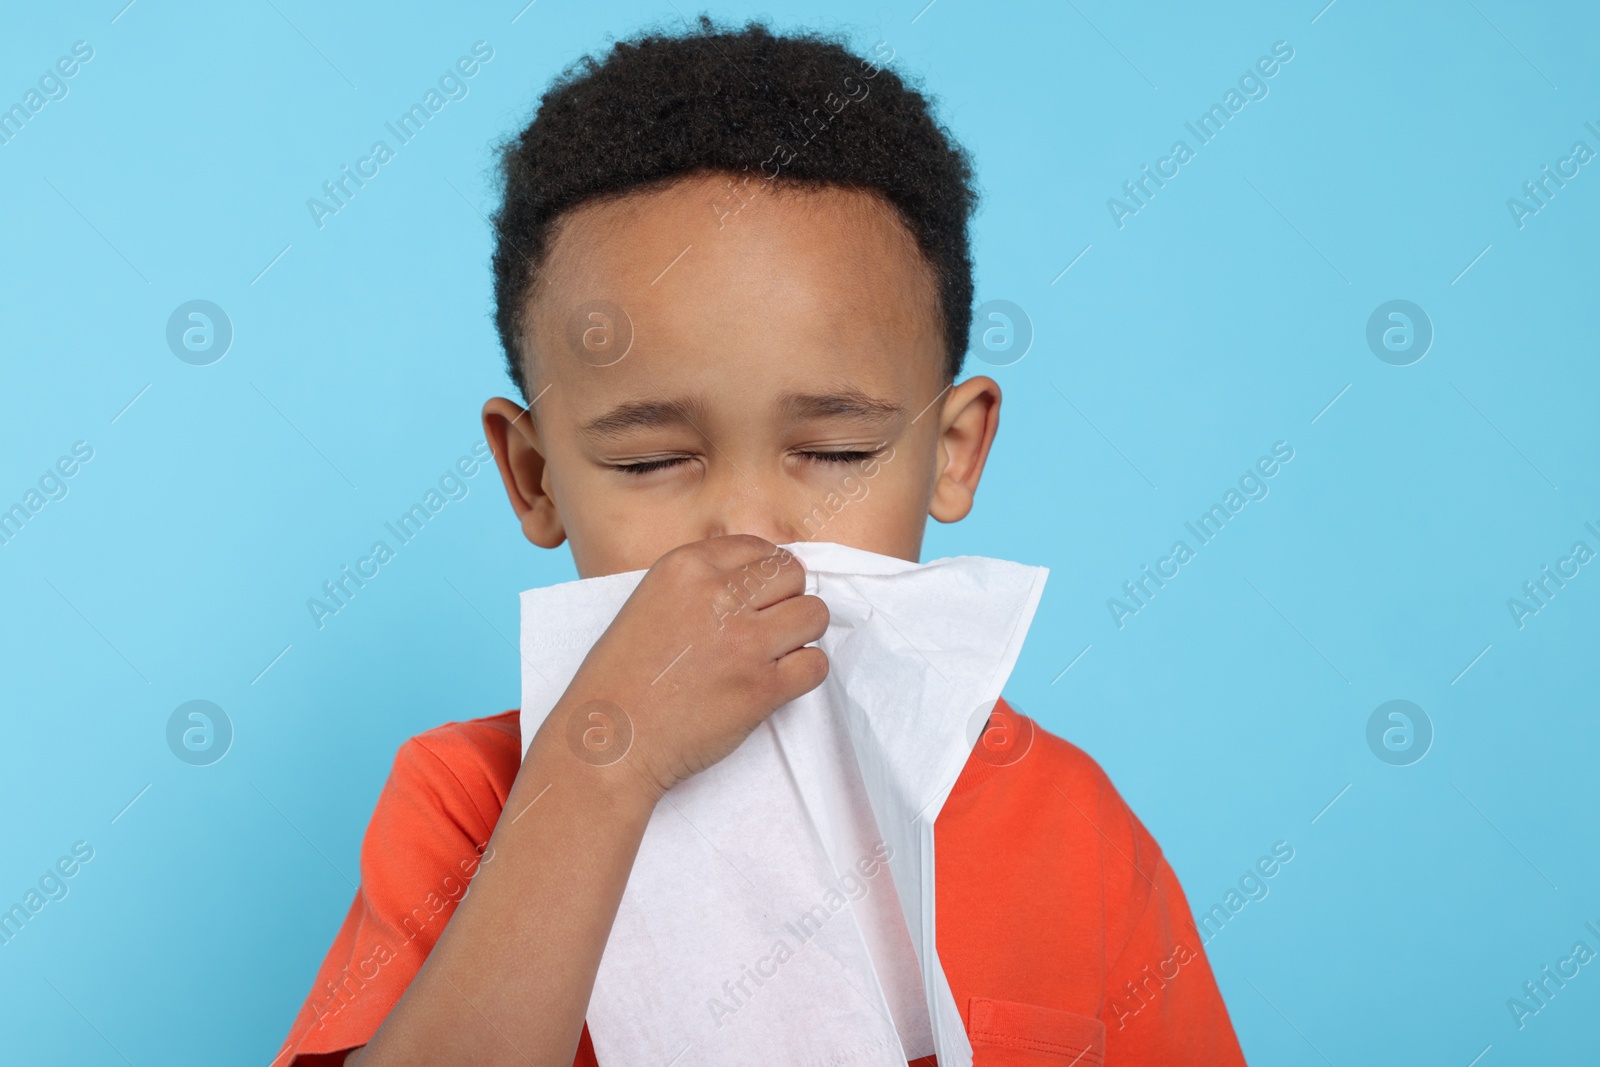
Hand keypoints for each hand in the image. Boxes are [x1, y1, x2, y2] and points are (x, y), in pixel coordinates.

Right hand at [550, 535, 828, 803]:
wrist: (610, 741)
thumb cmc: (623, 678)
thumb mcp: (651, 602)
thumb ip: (702, 584)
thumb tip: (759, 578)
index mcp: (686, 567)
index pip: (760, 549)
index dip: (767, 574)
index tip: (760, 598)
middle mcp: (718, 596)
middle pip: (793, 574)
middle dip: (788, 599)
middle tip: (768, 627)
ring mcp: (744, 642)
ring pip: (815, 614)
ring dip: (801, 635)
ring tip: (774, 654)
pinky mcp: (762, 687)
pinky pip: (815, 664)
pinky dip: (804, 673)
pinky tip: (777, 682)